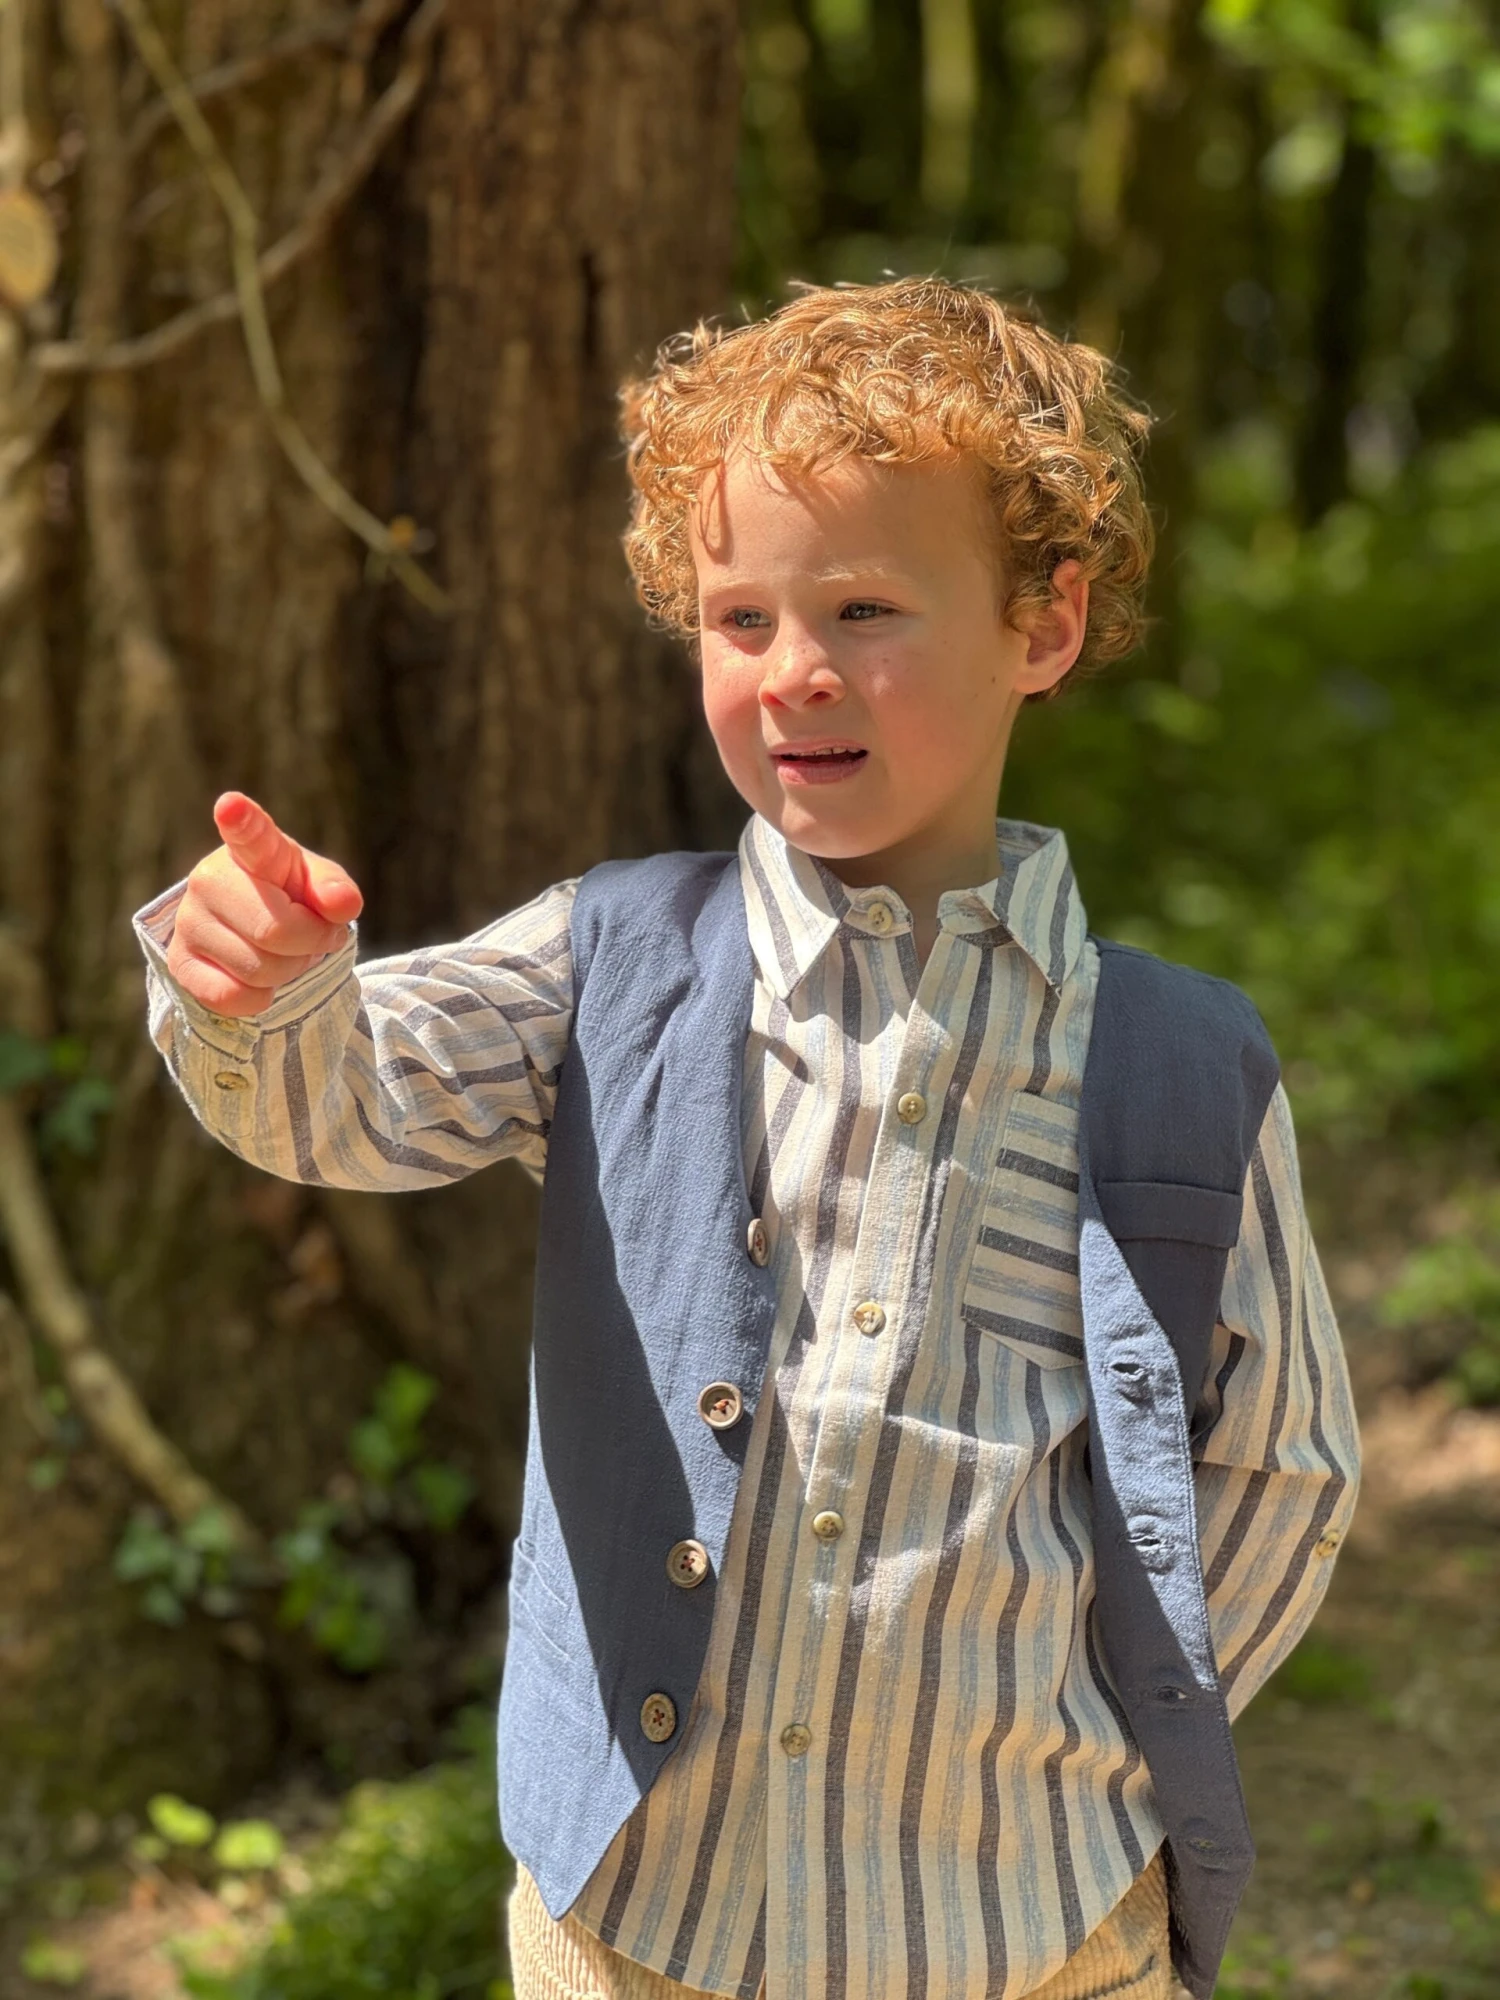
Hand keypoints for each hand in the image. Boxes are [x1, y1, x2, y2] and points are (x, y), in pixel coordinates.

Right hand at [166, 793, 363, 1017]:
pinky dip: (260, 997)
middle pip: (275, 930)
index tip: (232, 805)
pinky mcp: (179, 963)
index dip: (241, 820)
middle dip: (310, 943)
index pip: (249, 834)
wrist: (253, 931)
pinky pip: (233, 997)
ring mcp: (189, 921)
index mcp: (252, 849)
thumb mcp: (319, 885)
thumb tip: (342, 904)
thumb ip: (335, 889)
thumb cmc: (290, 897)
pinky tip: (257, 976)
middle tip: (312, 934)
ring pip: (259, 970)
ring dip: (288, 971)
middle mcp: (210, 879)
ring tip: (283, 951)